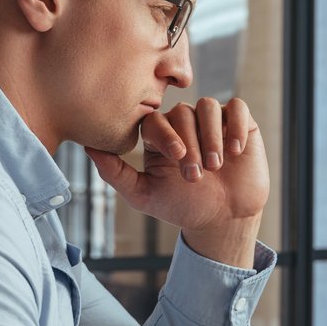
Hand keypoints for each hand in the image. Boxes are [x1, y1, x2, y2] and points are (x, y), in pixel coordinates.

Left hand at [84, 97, 269, 267]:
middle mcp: (184, 123)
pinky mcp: (239, 123)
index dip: (166, 134)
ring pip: (209, 106)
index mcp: (159, 135)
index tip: (177, 156)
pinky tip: (235, 151)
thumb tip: (87, 146)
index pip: (156, 120)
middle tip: (195, 174)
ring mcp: (212, 121)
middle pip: (183, 113)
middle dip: (191, 143)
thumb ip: (115, 173)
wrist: (223, 219)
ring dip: (212, 136)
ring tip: (216, 166)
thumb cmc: (182, 206)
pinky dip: (235, 126)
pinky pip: (237, 108)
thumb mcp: (143, 195)